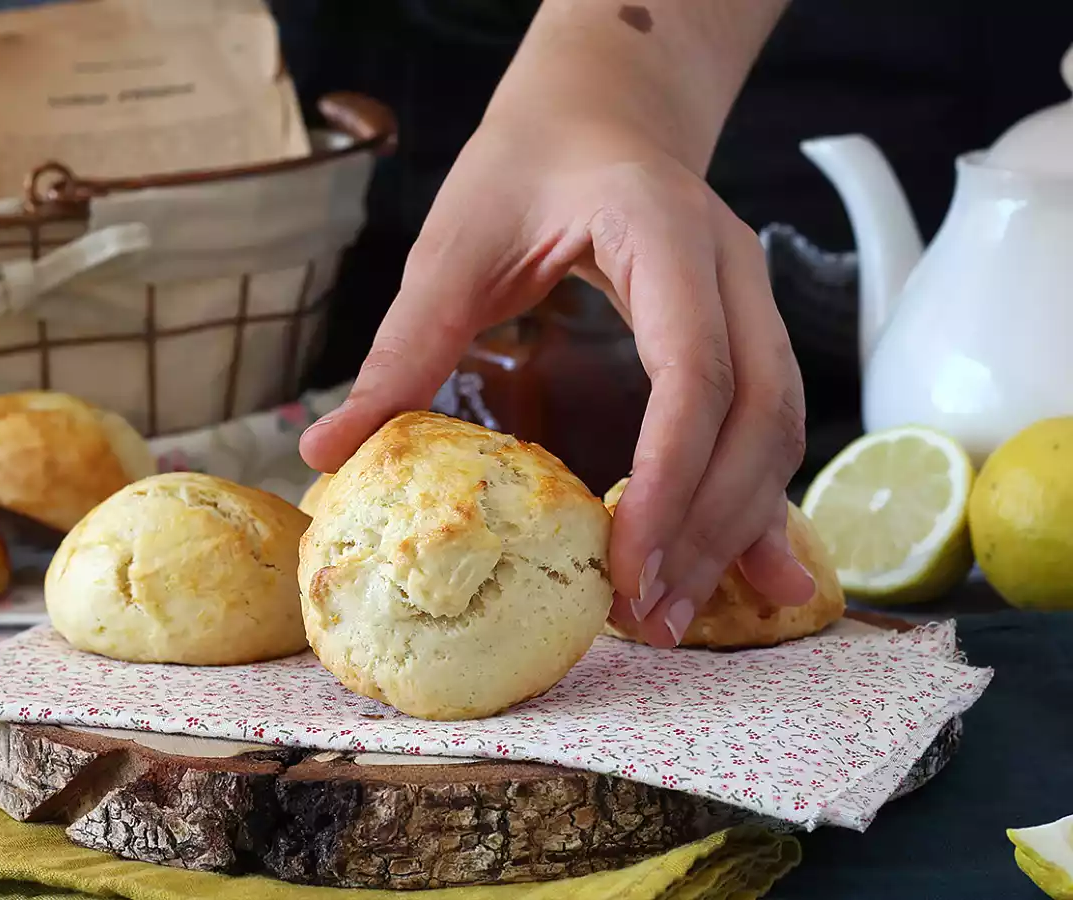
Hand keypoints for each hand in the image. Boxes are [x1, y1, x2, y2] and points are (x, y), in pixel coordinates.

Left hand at [300, 0, 813, 646]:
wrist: (598, 112)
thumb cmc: (527, 163)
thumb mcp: (457, 240)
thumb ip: (407, 342)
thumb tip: (326, 448)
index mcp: (664, 234)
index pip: (697, 371)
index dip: (671, 479)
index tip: (627, 567)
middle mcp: (731, 270)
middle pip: (758, 416)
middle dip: (709, 526)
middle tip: (648, 616)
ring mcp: (753, 301)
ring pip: (777, 430)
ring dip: (736, 529)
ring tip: (676, 615)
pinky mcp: (748, 333)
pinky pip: (771, 428)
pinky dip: (759, 505)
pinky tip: (762, 579)